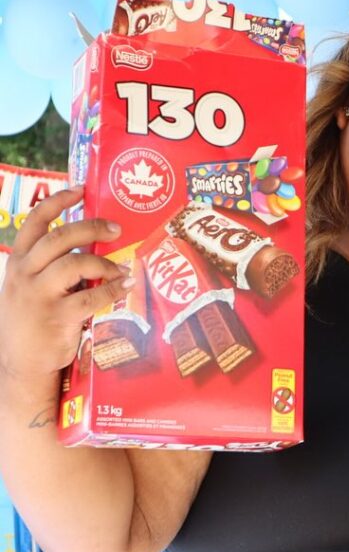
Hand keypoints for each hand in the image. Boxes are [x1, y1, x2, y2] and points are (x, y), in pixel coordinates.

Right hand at [0, 187, 130, 380]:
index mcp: (19, 260)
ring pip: (75, 263)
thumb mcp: (32, 285)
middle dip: (92, 228)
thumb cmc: (34, 318)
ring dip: (105, 263)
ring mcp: (38, 294)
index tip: (82, 189)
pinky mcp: (56, 316)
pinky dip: (112, 289)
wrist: (22, 362)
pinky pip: (90, 296)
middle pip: (60, 237)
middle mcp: (25, 272)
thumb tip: (95, 242)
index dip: (59, 201)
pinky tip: (126, 286)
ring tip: (121, 268)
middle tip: (116, 229)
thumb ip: (54, 265)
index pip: (35, 221)